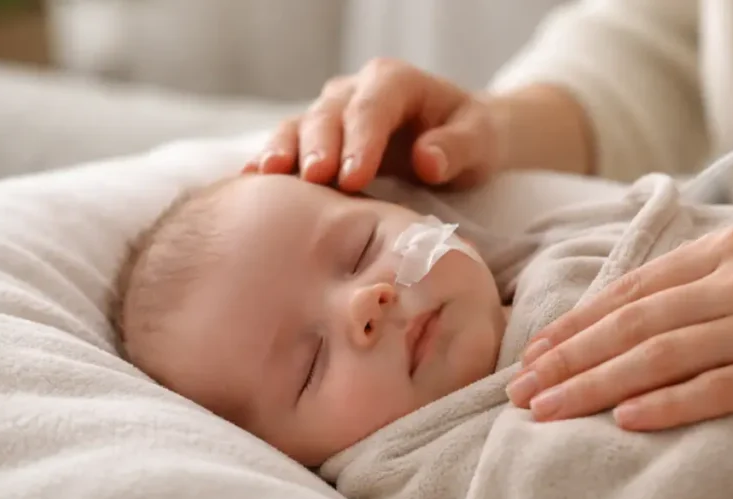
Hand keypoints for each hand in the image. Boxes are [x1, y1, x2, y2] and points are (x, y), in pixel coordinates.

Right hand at [242, 58, 501, 191]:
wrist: (461, 138)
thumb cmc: (472, 138)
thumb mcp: (481, 142)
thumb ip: (457, 149)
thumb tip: (426, 161)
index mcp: (396, 82)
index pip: (373, 108)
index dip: (360, 141)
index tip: (353, 178)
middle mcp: (357, 90)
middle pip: (329, 114)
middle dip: (319, 146)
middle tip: (314, 179)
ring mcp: (334, 113)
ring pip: (300, 126)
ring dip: (285, 152)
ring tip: (267, 176)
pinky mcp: (320, 139)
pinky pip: (290, 146)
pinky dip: (271, 162)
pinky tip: (251, 181)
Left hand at [506, 221, 732, 430]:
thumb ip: (718, 265)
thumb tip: (653, 293)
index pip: (634, 288)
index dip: (579, 322)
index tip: (537, 350)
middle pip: (633, 323)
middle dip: (569, 358)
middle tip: (521, 387)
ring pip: (660, 356)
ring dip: (595, 385)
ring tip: (548, 409)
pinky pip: (718, 389)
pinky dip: (666, 405)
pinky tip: (625, 420)